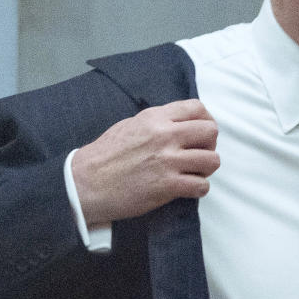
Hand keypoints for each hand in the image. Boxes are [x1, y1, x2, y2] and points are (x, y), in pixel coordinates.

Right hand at [71, 99, 218, 226]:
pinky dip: (198, 189)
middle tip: (198, 155)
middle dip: (209, 145)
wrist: (85, 182)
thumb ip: (157, 122)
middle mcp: (165, 135)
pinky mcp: (167, 186)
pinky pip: (201, 186)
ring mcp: (167, 161)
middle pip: (211, 132)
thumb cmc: (104, 156)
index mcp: (155, 118)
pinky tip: (187, 189)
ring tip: (193, 173)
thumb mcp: (130, 125)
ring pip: (212, 160)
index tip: (201, 134)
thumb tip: (178, 124)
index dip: (205, 121)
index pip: (197, 108)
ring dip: (206, 169)